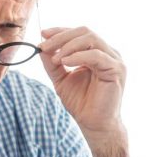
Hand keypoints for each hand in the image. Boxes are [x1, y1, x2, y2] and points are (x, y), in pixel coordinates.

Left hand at [39, 26, 126, 141]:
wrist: (94, 124)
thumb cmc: (82, 103)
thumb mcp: (61, 79)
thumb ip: (52, 63)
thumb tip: (41, 46)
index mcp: (97, 52)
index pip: (79, 33)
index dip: (60, 31)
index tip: (43, 34)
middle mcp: (108, 53)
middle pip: (85, 31)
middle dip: (62, 36)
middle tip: (45, 46)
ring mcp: (114, 60)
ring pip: (91, 39)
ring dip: (68, 46)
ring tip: (55, 59)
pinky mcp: (117, 70)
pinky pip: (96, 55)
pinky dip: (79, 56)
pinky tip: (66, 62)